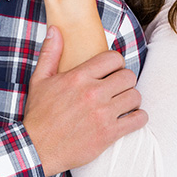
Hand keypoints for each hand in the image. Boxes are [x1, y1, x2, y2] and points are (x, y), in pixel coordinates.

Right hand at [23, 27, 147, 176]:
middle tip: (118, 86)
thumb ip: (50, 52)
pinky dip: (138, 117)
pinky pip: (137, 120)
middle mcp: (93, 93)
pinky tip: (130, 117)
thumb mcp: (39, 79)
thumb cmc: (39, 112)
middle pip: (128, 76)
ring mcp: (103, 114)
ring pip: (135, 96)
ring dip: (132, 98)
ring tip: (123, 101)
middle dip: (125, 79)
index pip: (113, 58)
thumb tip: (55, 29)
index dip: (116, 62)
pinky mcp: (109, 134)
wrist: (37, 147)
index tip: (112, 69)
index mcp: (79, 76)